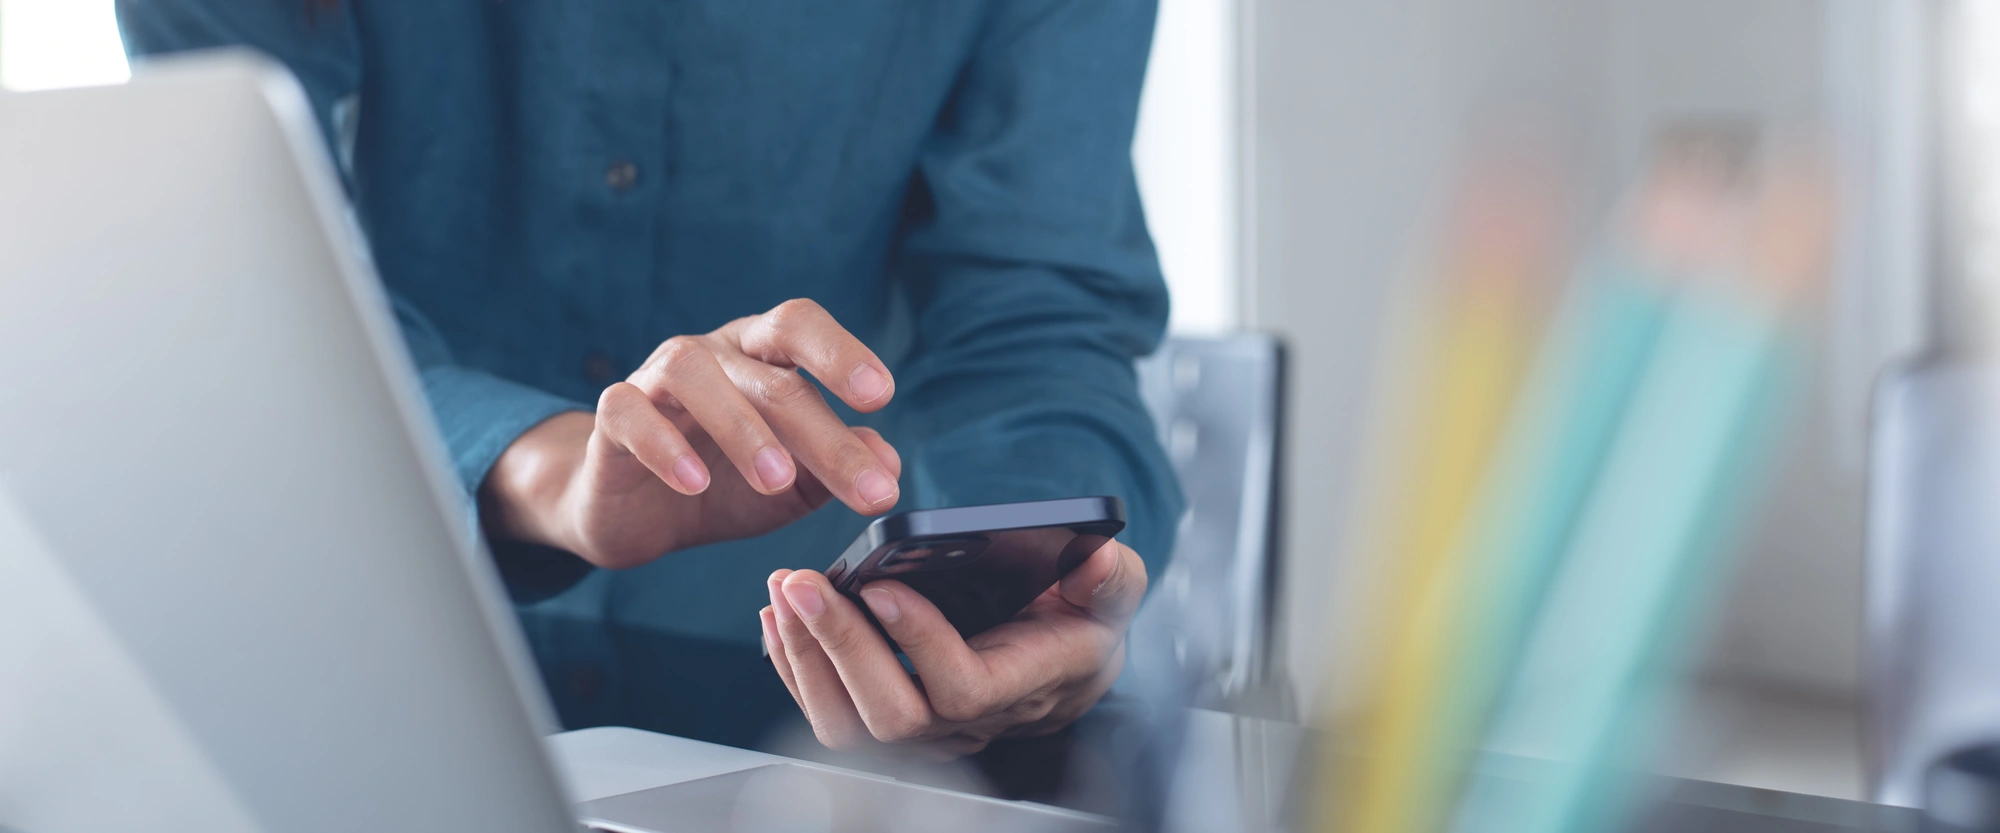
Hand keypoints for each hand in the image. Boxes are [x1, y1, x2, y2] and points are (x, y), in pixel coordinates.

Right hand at [481, 299, 902, 567]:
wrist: (634, 514)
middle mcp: (712, 354)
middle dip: (823, 433)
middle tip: (866, 487)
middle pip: (769, 374)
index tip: (881, 395)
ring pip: (695, 375)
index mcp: (760, 356)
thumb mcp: (791, 486)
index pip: (800, 326)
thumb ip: (835, 468)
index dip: (840, 352)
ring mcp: (656, 378)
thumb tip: (890, 463)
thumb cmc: (722, 485)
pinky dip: (664, 445)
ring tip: (777, 481)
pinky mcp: (612, 416)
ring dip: (743, 429)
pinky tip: (694, 483)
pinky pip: (631, 413)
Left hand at [759, 540, 1147, 759]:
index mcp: (1024, 684)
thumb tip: (1097, 557)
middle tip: (805, 583)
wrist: (1065, 659)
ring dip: (807, 658)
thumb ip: (1110, 579)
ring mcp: (927, 727)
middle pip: (892, 714)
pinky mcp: (892, 715)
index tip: (881, 586)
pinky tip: (780, 617)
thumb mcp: (1113, 592)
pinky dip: (795, 665)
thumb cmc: (1085, 619)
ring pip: (850, 723)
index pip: (962, 687)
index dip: (918, 643)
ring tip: (786, 592)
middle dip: (840, 646)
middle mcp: (969, 721)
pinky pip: (832, 712)